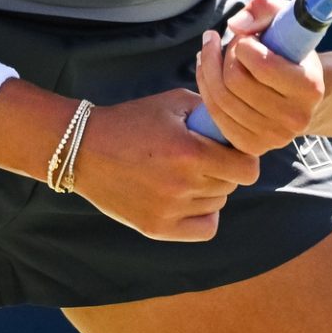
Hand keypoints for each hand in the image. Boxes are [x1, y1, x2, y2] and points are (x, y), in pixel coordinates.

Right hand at [69, 90, 261, 240]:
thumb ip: (209, 114)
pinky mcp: (156, 228)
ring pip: (216, 204)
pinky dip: (203, 215)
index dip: (243, 158)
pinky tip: (189, 199)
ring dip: (209, 190)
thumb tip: (239, 127)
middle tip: (202, 158)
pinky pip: (204, 229)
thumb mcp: (172, 103)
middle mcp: (182, 184)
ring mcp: (169, 210)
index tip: (231, 151)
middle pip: (231, 185)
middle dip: (223, 170)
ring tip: (185, 174)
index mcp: (189, 152)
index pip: (247, 169)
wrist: (84, 147)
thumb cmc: (131, 120)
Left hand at [195, 0, 325, 155]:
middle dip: (223, 55)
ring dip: (208, 68)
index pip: (261, 65)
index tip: (246, 38)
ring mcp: (274, 137)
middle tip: (227, 43)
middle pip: (235, 82)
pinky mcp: (252, 146)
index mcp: (310, 87)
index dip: (243, 45)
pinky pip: (215, 115)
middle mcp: (295, 118)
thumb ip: (264, 9)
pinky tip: (208, 71)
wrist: (297, 89)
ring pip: (221, 98)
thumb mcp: (284, 18)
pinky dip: (205, 88)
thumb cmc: (289, 49)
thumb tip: (235, 26)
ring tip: (211, 50)